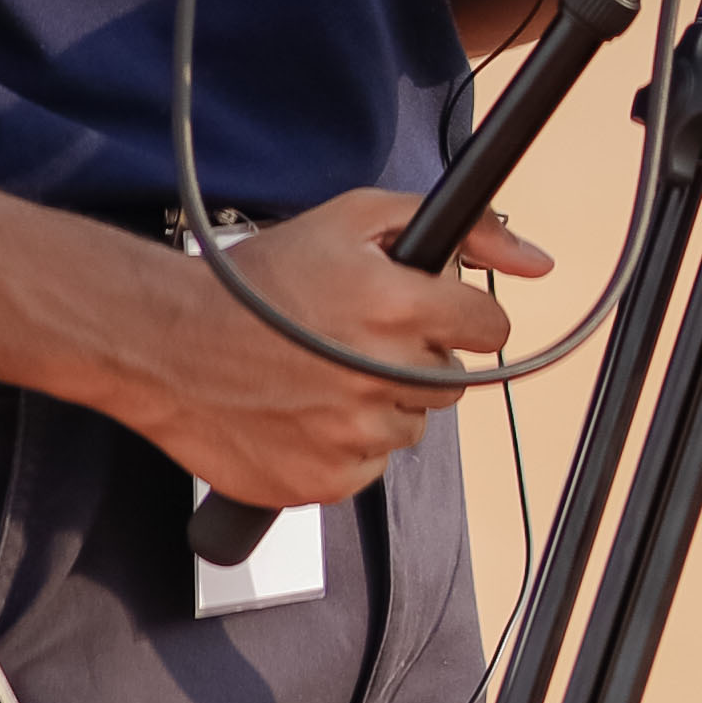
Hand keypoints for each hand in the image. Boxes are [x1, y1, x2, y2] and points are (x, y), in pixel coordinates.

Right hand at [108, 190, 552, 512]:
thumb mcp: (351, 221)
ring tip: (318, 374)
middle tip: (353, 340)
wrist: (167, 343)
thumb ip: (456, 229)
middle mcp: (382, 376)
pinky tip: (301, 411)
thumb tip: (534, 258)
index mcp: (397, 308)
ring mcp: (354, 437)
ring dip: (377, 404)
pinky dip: (343, 446)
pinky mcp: (326, 482)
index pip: (488, 326)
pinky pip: (366, 468)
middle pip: (448, 381)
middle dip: (412, 358)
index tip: (434, 316)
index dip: (460, 316)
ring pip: (409, 428)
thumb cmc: (253, 283)